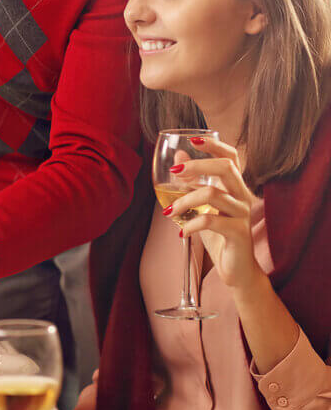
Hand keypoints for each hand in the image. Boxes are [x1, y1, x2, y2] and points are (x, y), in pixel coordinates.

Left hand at [168, 137, 263, 290]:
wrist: (236, 269)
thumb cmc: (218, 234)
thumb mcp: (202, 206)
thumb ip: (192, 182)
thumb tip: (178, 157)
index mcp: (234, 187)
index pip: (232, 157)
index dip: (215, 145)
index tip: (194, 140)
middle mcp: (242, 197)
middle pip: (226, 168)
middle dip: (197, 165)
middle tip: (173, 172)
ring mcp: (243, 214)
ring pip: (213, 194)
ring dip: (184, 200)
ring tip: (167, 212)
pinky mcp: (238, 233)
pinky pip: (211, 221)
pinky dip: (190, 225)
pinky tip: (181, 233)